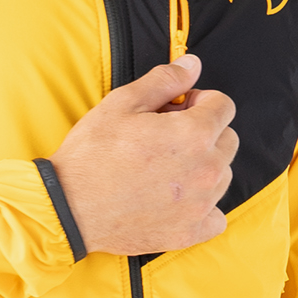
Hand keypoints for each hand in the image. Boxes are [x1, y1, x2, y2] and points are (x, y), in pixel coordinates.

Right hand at [46, 54, 237, 254]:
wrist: (70, 208)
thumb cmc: (92, 155)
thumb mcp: (122, 104)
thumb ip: (164, 81)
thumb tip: (193, 64)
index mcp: (194, 134)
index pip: (224, 106)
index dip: (200, 101)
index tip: (178, 109)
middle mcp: (206, 170)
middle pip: (228, 140)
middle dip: (205, 133)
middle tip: (167, 139)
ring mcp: (201, 204)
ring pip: (223, 176)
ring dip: (203, 167)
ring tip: (166, 169)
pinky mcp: (191, 232)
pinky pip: (216, 216)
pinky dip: (202, 207)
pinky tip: (175, 199)